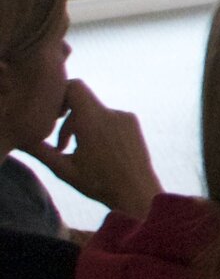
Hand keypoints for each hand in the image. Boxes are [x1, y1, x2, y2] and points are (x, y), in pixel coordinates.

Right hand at [26, 80, 160, 219]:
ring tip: (79, 153)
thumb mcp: (63, 169)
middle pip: (82, 101)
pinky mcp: (133, 122)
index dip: (60, 95)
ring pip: (95, 111)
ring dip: (82, 126)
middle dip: (67, 119)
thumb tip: (24, 139)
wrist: (136, 191)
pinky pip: (109, 117)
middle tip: (61, 145)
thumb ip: (40, 150)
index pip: (74, 87)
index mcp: (93, 121)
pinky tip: (98, 152)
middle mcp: (111, 113)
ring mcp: (125, 117)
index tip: (53, 116)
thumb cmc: (98, 183)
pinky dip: (98, 128)